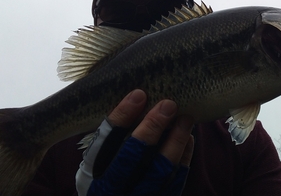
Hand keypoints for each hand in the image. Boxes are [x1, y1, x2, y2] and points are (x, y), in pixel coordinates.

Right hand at [76, 89, 194, 195]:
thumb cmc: (106, 179)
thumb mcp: (98, 164)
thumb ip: (109, 139)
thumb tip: (137, 98)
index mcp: (92, 176)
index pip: (104, 142)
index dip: (122, 117)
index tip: (138, 94)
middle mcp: (112, 191)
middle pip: (132, 157)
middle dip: (152, 127)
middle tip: (168, 104)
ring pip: (159, 171)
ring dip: (175, 140)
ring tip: (185, 118)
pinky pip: (175, 183)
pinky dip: (183, 159)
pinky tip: (187, 139)